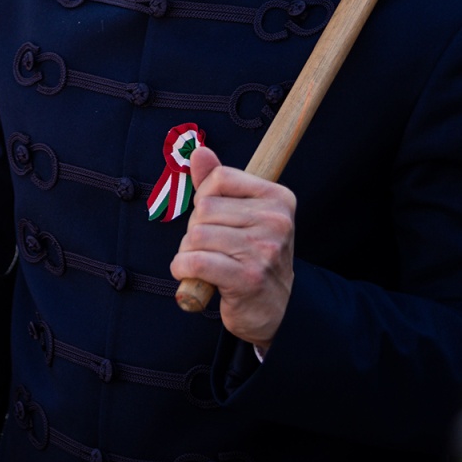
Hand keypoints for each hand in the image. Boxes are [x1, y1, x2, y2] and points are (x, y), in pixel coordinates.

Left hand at [168, 147, 295, 352]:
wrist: (274, 309)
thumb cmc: (252, 256)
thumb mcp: (242, 215)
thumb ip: (218, 182)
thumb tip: (199, 152)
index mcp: (278, 198)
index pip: (220, 178)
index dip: (205, 197)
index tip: (213, 218)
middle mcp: (276, 222)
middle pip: (205, 209)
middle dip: (195, 229)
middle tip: (209, 247)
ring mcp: (264, 250)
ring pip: (196, 235)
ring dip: (187, 252)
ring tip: (203, 262)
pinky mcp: (248, 278)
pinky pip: (195, 261)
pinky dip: (183, 269)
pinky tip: (191, 275)